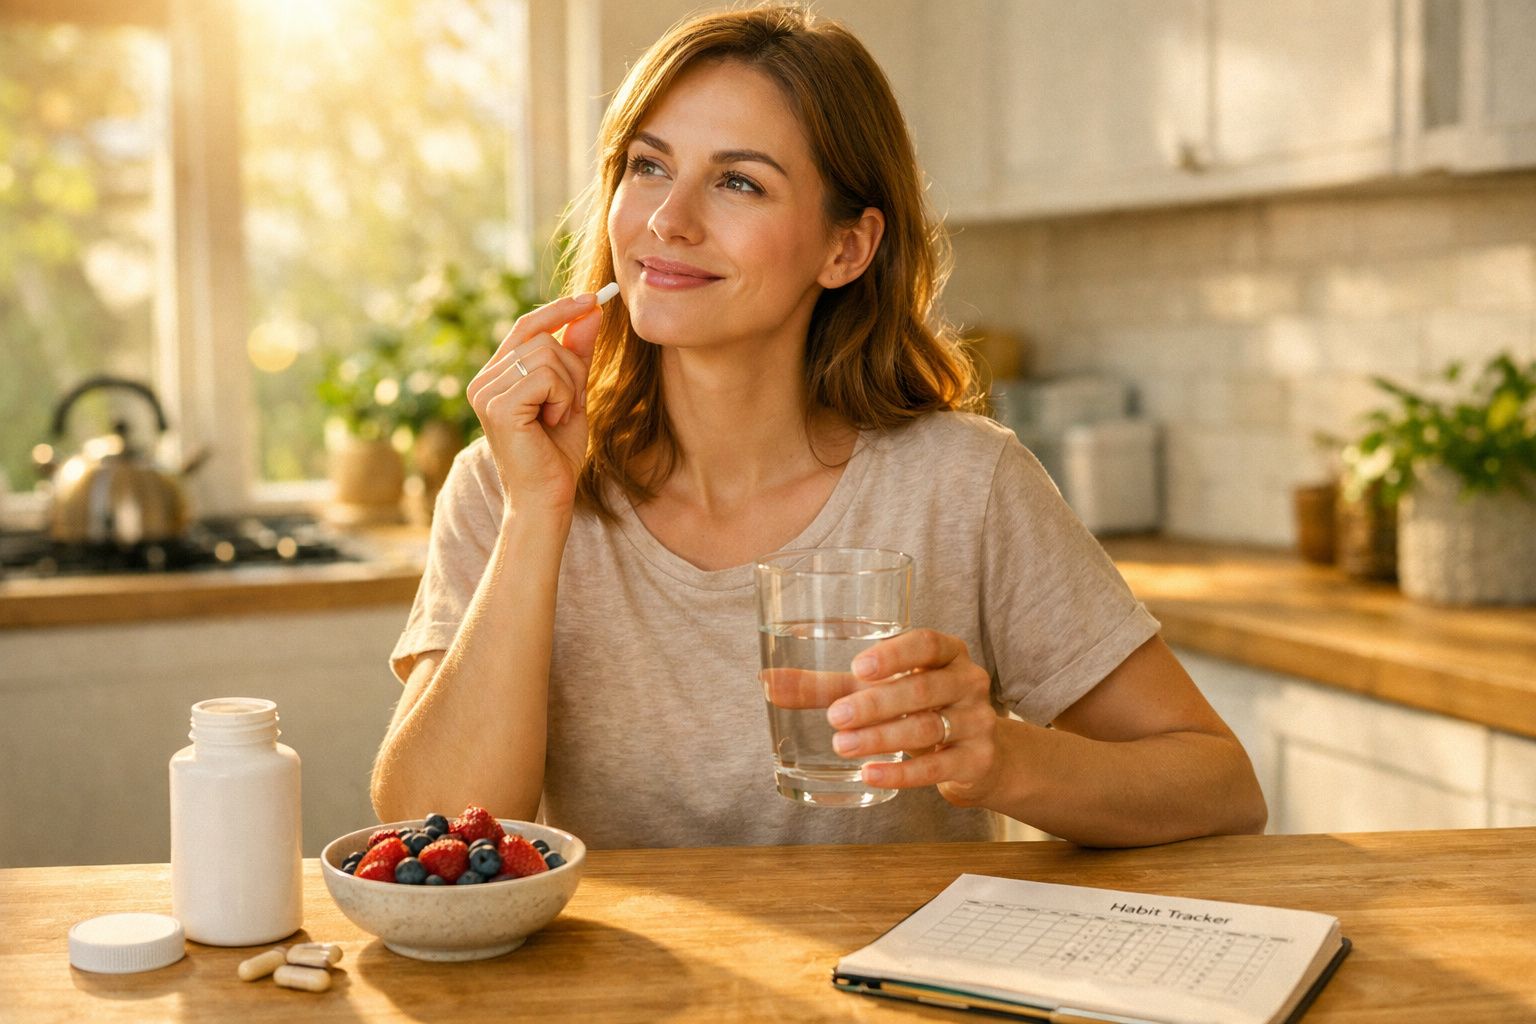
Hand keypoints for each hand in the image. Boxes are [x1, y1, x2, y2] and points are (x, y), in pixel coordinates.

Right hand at [466, 293, 603, 514]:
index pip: (527, 325)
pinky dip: (563, 398)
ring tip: (557, 418)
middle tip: (569, 406)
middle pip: (543, 339)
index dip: (560, 310)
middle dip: (572, 369)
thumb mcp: (572, 393)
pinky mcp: (497, 405)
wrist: (548, 498)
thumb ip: (577, 353)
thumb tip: (591, 308)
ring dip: (569, 388)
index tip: (596, 298)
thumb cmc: (557, 453)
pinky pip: (547, 377)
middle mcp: (483, 380)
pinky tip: (552, 423)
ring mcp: (485, 391)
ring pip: (548, 355)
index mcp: (495, 375)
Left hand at [825, 629, 1002, 805]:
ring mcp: (977, 722)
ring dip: (881, 738)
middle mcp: (967, 682)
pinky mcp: (977, 760)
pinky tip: (871, 774)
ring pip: (927, 728)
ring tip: (842, 745)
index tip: (858, 667)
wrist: (979, 755)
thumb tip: (765, 681)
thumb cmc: (918, 708)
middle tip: (835, 717)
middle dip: (876, 704)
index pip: (928, 644)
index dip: (895, 654)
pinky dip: (902, 773)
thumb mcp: (877, 691)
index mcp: (947, 653)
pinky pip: (937, 767)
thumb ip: (826, 686)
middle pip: (922, 689)